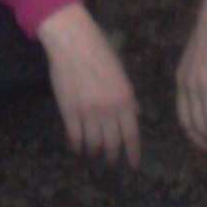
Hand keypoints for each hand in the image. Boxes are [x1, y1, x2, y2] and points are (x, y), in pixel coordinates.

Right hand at [38, 1, 140, 167]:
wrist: (73, 41)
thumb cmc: (100, 50)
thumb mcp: (121, 71)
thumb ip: (129, 96)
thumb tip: (137, 113)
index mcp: (125, 98)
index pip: (132, 134)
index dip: (132, 152)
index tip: (132, 165)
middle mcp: (109, 109)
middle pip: (112, 143)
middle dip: (112, 155)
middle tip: (110, 159)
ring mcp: (88, 112)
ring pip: (93, 143)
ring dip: (93, 151)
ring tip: (92, 152)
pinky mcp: (69, 111)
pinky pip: (74, 136)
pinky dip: (77, 145)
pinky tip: (77, 147)